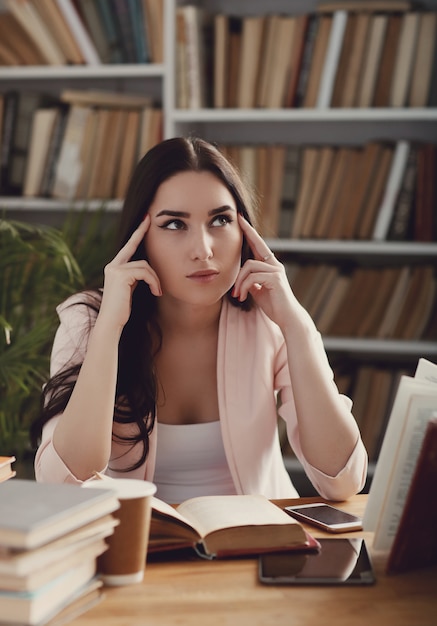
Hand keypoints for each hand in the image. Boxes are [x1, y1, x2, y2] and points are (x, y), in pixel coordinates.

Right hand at [98, 215, 161, 330]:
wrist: (112, 322)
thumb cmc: (122, 310)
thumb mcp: (130, 289)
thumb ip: (135, 277)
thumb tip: (147, 270)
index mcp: (114, 268)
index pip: (128, 247)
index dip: (136, 233)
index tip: (144, 220)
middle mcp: (112, 265)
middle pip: (133, 247)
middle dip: (140, 232)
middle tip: (148, 219)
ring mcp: (114, 269)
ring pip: (144, 265)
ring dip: (155, 278)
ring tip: (158, 291)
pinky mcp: (120, 275)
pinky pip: (144, 272)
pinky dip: (153, 281)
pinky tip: (156, 292)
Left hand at [233, 214, 297, 329]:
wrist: (287, 318)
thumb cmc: (274, 306)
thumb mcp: (258, 291)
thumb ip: (252, 281)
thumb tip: (242, 276)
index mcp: (271, 266)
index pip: (259, 245)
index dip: (250, 232)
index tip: (242, 219)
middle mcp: (275, 265)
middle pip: (256, 246)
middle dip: (247, 232)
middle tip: (238, 220)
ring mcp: (276, 271)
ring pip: (249, 266)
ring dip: (239, 281)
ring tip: (237, 295)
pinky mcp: (275, 279)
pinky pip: (252, 277)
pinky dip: (243, 287)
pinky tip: (242, 297)